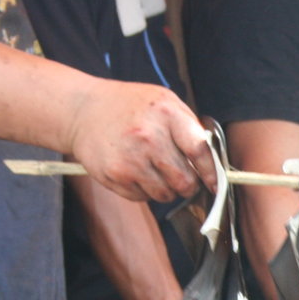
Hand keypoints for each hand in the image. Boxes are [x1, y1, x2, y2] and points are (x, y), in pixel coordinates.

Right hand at [65, 78, 216, 202]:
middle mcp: (149, 136)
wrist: (82, 109)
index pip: (200, 151)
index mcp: (166, 113)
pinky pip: (143, 198)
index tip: (216, 185)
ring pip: (166, 194)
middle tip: (180, 177)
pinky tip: (134, 170)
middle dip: (188, 185)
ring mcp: (130, 157)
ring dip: (166, 189)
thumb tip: (213, 165)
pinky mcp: (115, 174)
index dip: (211, 173)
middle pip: (185, 180)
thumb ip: (190, 129)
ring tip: (153, 169)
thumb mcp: (164, 102)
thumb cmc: (131, 107)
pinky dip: (144, 190)